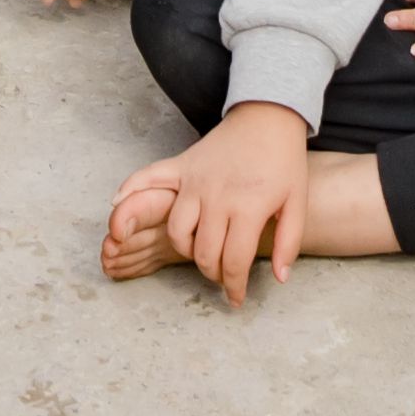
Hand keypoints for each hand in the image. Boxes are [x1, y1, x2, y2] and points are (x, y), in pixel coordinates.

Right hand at [103, 104, 320, 304]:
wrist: (268, 115)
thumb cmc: (283, 160)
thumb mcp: (296, 201)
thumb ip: (288, 242)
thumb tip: (280, 278)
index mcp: (246, 207)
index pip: (233, 261)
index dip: (234, 287)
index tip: (237, 299)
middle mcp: (215, 196)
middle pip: (203, 253)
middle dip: (213, 274)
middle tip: (223, 277)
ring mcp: (195, 180)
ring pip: (177, 231)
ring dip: (187, 250)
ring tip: (202, 252)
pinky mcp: (183, 165)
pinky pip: (149, 178)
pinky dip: (129, 191)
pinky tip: (118, 206)